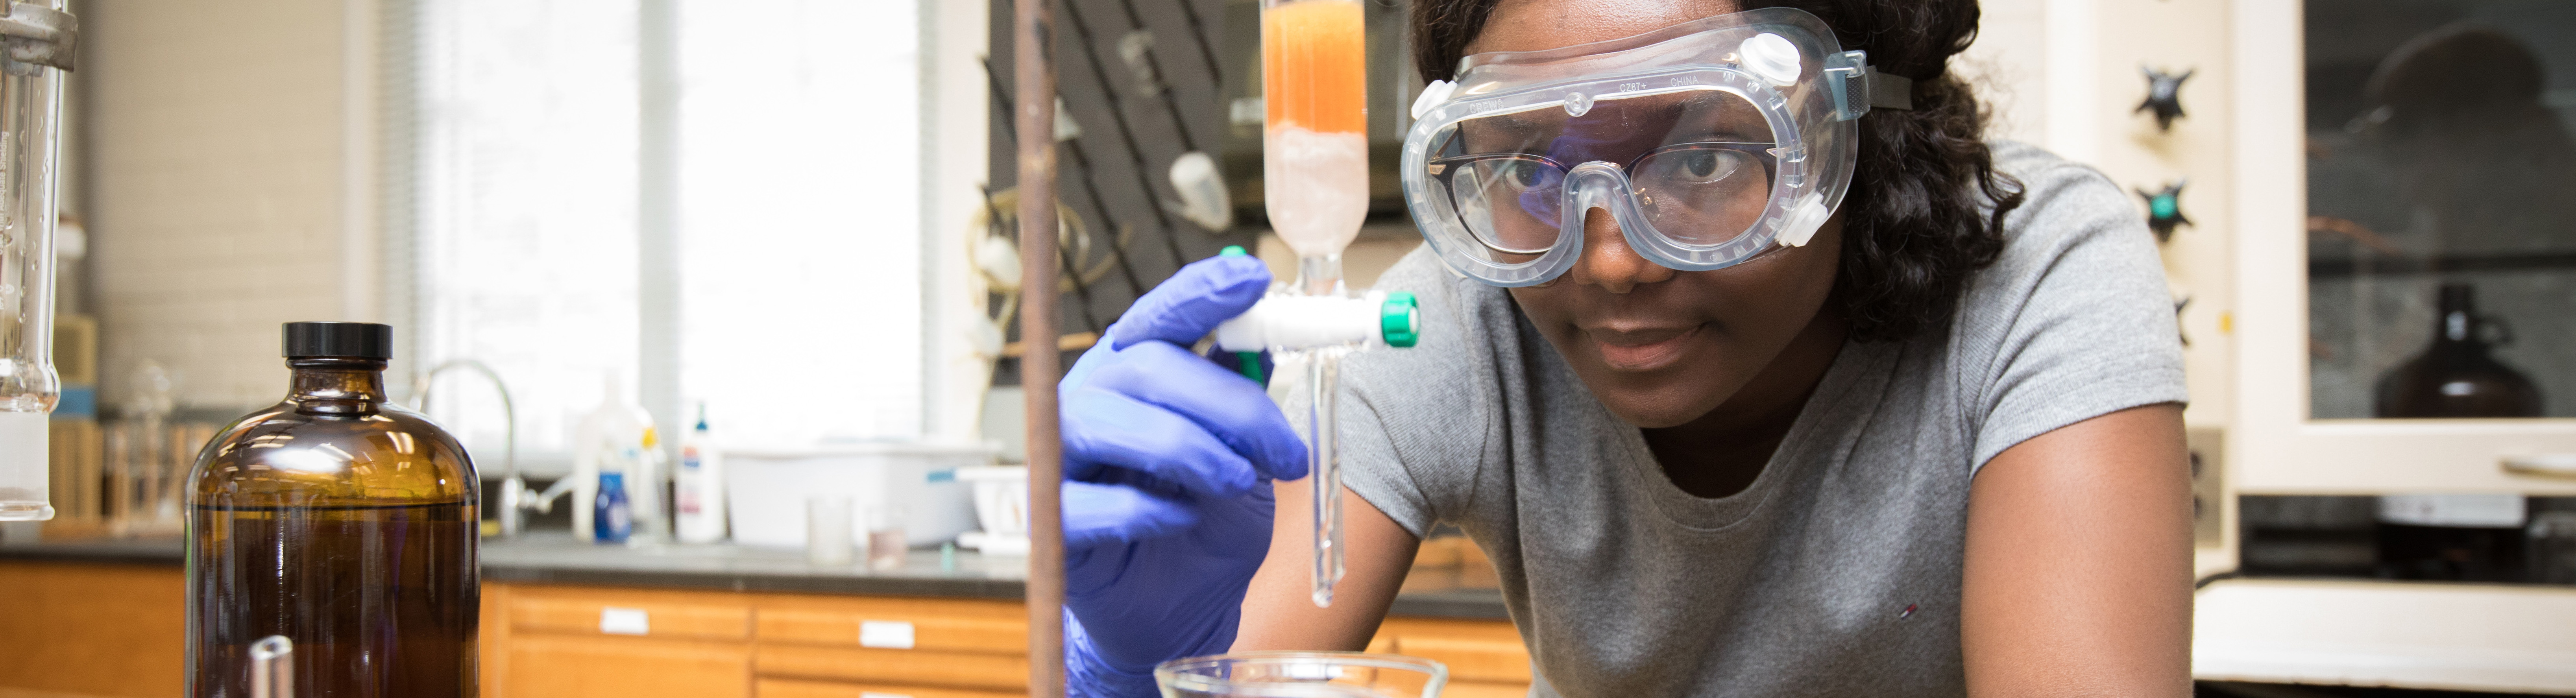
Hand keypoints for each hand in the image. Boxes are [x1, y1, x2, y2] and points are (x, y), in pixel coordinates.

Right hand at [1057, 253, 1306, 692]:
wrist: (1178, 613)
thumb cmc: (1206, 523)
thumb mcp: (1247, 458)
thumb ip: (1245, 399)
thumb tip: (1267, 340)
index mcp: (1137, 372)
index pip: (1163, 314)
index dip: (1203, 291)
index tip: (1253, 277)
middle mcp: (1091, 400)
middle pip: (1149, 366)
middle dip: (1231, 404)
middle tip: (1288, 455)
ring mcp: (1062, 459)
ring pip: (1109, 423)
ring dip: (1190, 450)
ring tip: (1239, 484)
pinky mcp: (1051, 522)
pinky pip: (1088, 502)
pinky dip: (1147, 510)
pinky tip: (1183, 520)